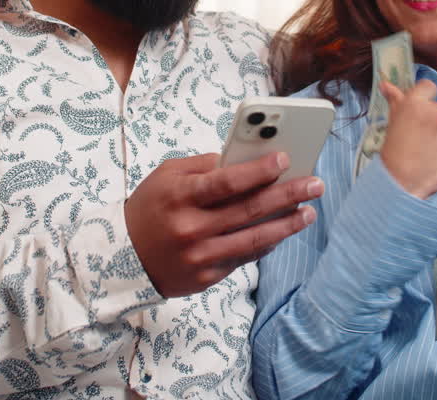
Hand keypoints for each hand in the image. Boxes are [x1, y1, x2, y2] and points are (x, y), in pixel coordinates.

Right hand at [125, 151, 323, 297]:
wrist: (120, 258)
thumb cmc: (148, 208)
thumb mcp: (166, 176)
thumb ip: (204, 166)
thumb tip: (244, 160)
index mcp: (180, 197)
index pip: (226, 182)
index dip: (258, 170)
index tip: (284, 158)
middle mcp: (192, 228)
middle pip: (249, 210)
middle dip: (288, 194)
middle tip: (315, 184)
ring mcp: (200, 256)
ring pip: (254, 239)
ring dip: (287, 225)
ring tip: (309, 211)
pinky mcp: (206, 277)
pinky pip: (245, 258)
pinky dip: (267, 244)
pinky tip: (284, 231)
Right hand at [378, 79, 436, 198]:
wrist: (400, 182)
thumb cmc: (393, 152)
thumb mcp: (392, 122)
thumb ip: (394, 99)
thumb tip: (386, 84)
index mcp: (416, 103)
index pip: (428, 87)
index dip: (425, 97)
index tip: (420, 110)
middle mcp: (436, 112)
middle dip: (432, 120)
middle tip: (419, 137)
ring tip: (427, 151)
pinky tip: (436, 158)